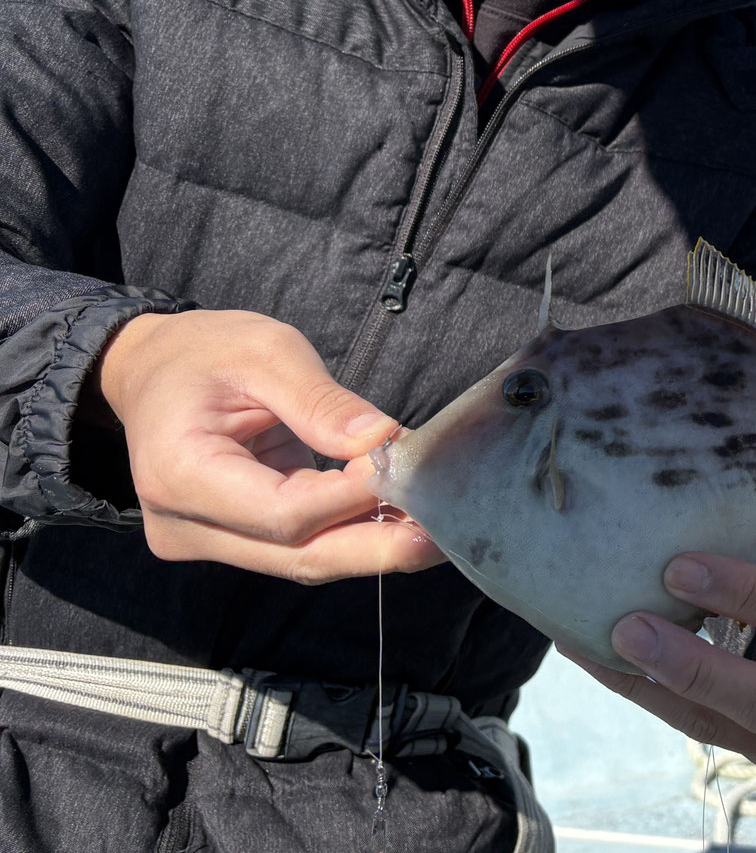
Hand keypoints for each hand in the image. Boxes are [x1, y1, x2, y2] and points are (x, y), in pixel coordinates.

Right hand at [95, 309, 443, 582]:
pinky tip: (396, 515)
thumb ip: (321, 401)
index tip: (409, 469)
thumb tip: (384, 441)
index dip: (353, 499)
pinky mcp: (228, 541)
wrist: (155, 371)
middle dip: (376, 546)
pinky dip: (348, 531)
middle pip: (297, 555)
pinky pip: (297, 547)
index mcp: (179, 475)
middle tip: (443, 532)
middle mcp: (184, 526)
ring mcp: (204, 541)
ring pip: (302, 559)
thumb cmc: (206, 353)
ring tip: (434, 522)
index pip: (284, 513)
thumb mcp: (266, 352)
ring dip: (370, 543)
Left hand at [568, 549, 755, 780]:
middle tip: (627, 628)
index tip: (680, 567)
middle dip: (688, 665)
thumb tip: (713, 523)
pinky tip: (615, 670)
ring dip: (653, 687)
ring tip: (598, 646)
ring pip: (722, 729)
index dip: (744, 592)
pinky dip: (657, 699)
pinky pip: (708, 736)